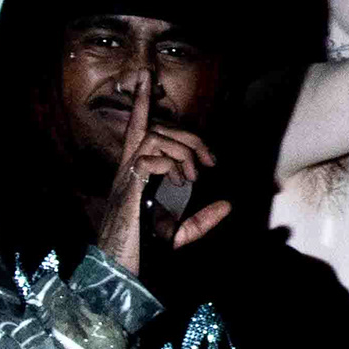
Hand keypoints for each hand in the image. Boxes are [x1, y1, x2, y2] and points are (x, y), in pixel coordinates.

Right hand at [88, 72, 226, 278]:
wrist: (120, 272)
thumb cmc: (143, 252)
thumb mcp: (180, 233)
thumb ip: (202, 219)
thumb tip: (228, 204)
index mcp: (136, 175)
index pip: (139, 131)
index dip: (142, 103)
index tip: (147, 77)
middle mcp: (127, 172)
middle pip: (156, 130)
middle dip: (189, 138)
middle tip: (210, 162)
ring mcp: (125, 180)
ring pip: (154, 140)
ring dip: (182, 154)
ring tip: (193, 179)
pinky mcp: (127, 192)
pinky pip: (149, 160)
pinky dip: (170, 166)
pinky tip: (179, 185)